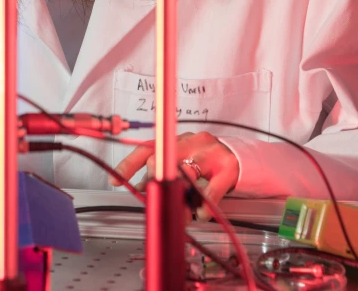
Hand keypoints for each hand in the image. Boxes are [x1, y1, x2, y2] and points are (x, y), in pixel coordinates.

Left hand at [111, 131, 239, 221]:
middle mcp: (192, 141)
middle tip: (158, 202)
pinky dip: (204, 205)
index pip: (147, 148)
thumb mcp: (184, 162)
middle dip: (156, 183)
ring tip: (180, 215)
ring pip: (187, 172)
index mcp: (177, 141)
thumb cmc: (208, 162)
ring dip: (179, 198)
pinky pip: (212, 189)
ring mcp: (210, 152)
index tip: (116, 180)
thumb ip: (163, 174)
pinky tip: (201, 214)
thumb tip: (138, 188)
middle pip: (164, 158)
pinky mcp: (228, 167)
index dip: (129, 164)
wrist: (242, 159)